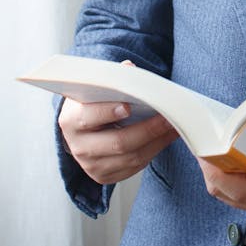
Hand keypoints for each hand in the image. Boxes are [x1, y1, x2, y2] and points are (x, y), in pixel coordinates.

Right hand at [58, 62, 177, 184]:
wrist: (80, 131)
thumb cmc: (91, 104)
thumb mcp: (94, 89)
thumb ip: (111, 78)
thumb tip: (129, 68)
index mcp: (71, 120)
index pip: (88, 117)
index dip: (108, 112)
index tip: (128, 106)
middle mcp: (79, 147)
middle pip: (118, 142)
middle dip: (147, 129)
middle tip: (168, 116)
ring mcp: (92, 166)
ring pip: (131, 157)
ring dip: (157, 141)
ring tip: (174, 125)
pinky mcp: (105, 177)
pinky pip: (135, 167)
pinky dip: (154, 150)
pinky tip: (166, 137)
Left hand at [198, 123, 245, 218]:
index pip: (237, 187)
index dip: (215, 168)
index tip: (205, 145)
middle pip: (226, 192)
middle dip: (211, 166)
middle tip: (206, 135)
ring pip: (230, 192)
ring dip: (220, 168)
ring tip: (217, 138)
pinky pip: (242, 188)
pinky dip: (232, 170)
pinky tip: (236, 148)